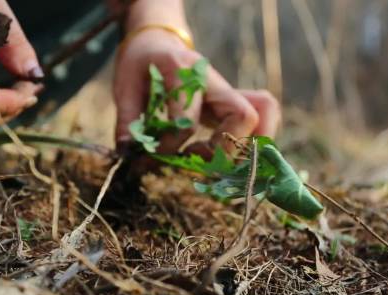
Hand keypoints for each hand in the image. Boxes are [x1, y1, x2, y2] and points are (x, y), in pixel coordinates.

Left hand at [114, 29, 280, 157]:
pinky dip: (254, 139)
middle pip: (243, 116)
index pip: (187, 120)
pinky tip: (229, 154)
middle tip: (194, 157)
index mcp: (183, 71)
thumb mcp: (124, 85)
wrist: (158, 42)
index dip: (171, 145)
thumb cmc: (141, 62)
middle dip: (222, 150)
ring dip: (245, 145)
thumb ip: (127, 119)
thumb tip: (128, 154)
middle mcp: (214, 80)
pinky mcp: (234, 101)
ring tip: (214, 160)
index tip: (152, 155)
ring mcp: (228, 90)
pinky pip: (264, 115)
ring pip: (263, 113)